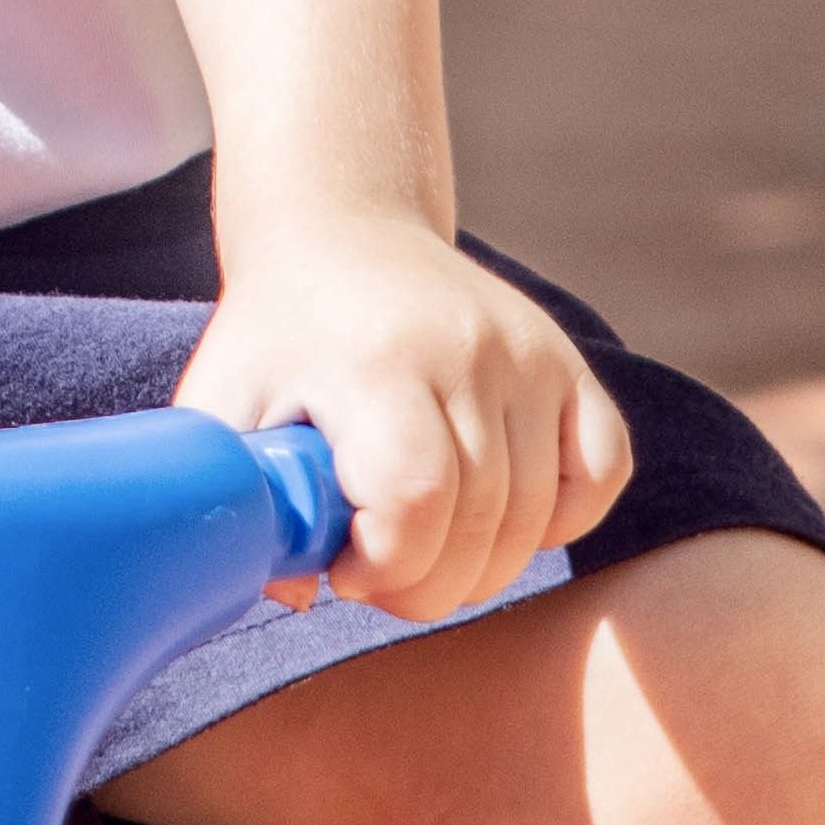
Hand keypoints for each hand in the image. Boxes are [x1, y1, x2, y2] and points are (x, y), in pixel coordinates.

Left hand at [180, 212, 624, 625]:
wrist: (343, 232)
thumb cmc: (278, 335)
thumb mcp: (223, 400)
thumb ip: (238, 498)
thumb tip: (299, 593)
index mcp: (376, 362)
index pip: (415, 498)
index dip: (384, 565)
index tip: (342, 566)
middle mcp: (467, 350)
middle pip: (478, 526)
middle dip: (424, 586)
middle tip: (377, 571)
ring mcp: (528, 353)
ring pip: (534, 517)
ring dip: (480, 567)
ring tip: (422, 547)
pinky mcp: (567, 361)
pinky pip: (601, 473)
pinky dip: (560, 520)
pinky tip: (496, 514)